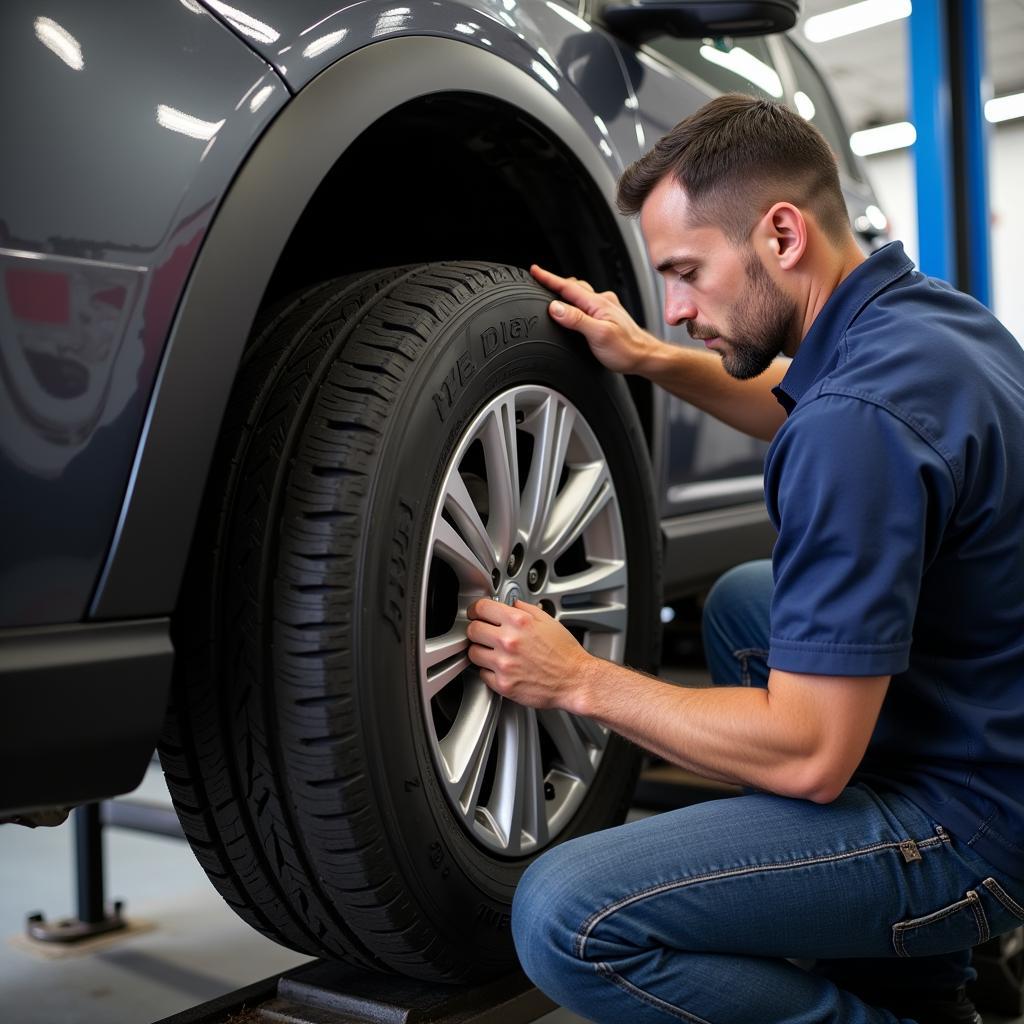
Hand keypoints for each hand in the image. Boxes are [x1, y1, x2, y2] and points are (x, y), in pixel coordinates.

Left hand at [466, 598, 594, 711]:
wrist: (575, 680)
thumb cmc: (565, 653)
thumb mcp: (548, 621)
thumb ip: (525, 609)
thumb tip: (510, 604)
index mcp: (519, 622)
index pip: (481, 608)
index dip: (476, 609)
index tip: (476, 613)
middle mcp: (508, 641)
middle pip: (472, 630)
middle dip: (477, 630)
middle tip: (484, 633)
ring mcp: (503, 664)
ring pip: (473, 653)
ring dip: (481, 651)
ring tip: (494, 652)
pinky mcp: (503, 684)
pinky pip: (482, 674)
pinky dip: (489, 671)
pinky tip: (502, 668)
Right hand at [530, 264, 656, 374]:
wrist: (645, 358)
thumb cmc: (627, 349)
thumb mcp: (598, 335)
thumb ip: (576, 319)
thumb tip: (555, 307)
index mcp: (598, 303)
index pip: (568, 287)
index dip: (549, 278)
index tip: (535, 271)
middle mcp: (603, 302)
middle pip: (574, 287)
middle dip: (556, 283)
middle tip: (540, 281)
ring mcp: (607, 309)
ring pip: (581, 295)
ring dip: (567, 292)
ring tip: (554, 292)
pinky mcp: (609, 317)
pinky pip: (588, 303)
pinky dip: (576, 302)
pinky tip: (575, 309)